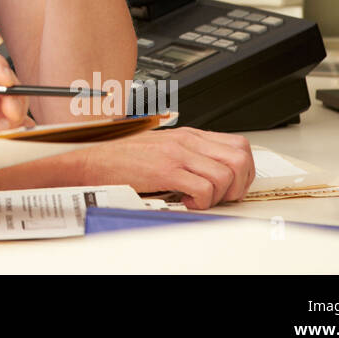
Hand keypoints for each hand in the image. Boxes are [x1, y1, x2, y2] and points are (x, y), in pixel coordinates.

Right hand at [73, 126, 254, 209]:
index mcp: (189, 135)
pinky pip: (203, 189)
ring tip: (201, 200)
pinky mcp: (166, 170)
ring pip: (226, 175)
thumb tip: (216, 173)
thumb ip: (190, 155)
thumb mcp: (164, 148)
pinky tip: (186, 202)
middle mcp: (187, 141)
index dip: (244, 171)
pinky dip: (201, 203)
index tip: (233, 186)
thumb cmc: (124, 159)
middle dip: (239, 184)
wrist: (94, 161)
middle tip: (222, 196)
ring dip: (219, 196)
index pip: (238, 146)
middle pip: (240, 158)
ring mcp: (177, 154)